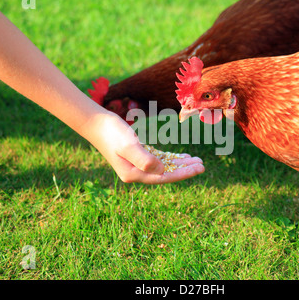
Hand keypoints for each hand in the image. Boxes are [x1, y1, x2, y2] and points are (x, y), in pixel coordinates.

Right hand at [82, 111, 204, 183]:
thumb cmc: (112, 132)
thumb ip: (144, 160)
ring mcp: (135, 165)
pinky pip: (158, 160)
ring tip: (196, 161)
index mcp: (134, 174)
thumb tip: (162, 171)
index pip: (164, 177)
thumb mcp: (129, 145)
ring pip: (164, 167)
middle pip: (166, 173)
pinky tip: (182, 157)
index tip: (198, 168)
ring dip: (180, 164)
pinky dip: (170, 158)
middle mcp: (135, 173)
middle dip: (184, 169)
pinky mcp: (137, 155)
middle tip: (202, 165)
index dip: (183, 173)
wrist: (96, 123)